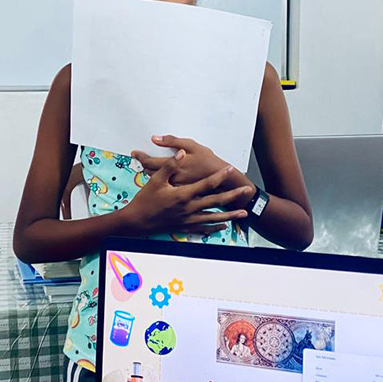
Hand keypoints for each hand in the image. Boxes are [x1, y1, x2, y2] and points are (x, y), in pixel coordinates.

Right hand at [121, 150, 251, 235]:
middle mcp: (188, 208)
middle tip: (246, 191)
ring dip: (230, 215)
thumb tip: (181, 153)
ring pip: (213, 217)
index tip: (230, 170)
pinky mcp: (184, 227)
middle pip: (215, 201)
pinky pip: (203, 228)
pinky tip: (223, 225)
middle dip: (232, 196)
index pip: (206, 184)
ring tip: (243, 213)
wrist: (136, 222)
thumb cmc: (145, 200)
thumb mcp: (155, 181)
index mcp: (183, 195)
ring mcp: (188, 220)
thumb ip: (170, 166)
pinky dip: (214, 227)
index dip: (219, 176)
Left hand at [132, 135, 231, 186]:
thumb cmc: (207, 160)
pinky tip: (159, 176)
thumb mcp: (192, 145)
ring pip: (155, 180)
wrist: (222, 180)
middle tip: (139, 158)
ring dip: (149, 172)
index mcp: (174, 165)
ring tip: (147, 165)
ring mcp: (175, 187)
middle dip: (143, 164)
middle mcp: (172, 178)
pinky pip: (164, 186)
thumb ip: (172, 141)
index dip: (140, 157)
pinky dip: (159, 180)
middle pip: (149, 172)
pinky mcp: (178, 192)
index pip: (150, 161)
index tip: (134, 153)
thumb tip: (155, 138)